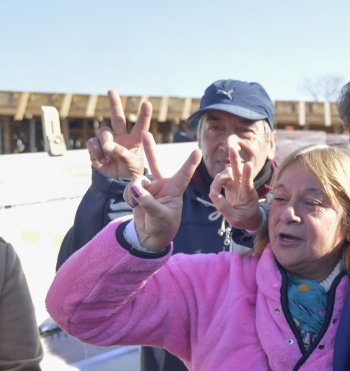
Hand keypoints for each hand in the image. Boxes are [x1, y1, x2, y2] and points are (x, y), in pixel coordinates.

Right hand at [87, 90, 150, 178]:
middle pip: (117, 118)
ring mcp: (108, 141)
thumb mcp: (132, 165)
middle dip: (114, 103)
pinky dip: (96, 151)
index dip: (144, 114)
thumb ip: (122, 154)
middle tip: (111, 90)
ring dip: (105, 143)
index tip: (146, 103)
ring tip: (109, 157)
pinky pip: (93, 143)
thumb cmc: (130, 172)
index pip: (141, 125)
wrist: (117, 182)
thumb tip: (107, 145)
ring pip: (103, 132)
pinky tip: (102, 160)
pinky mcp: (96, 147)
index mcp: (136, 140)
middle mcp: (122, 137)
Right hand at [126, 133, 202, 250]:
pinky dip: (129, 198)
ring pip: (137, 180)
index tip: (198, 150)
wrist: (150, 237)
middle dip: (150, 149)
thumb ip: (147, 201)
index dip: (190, 163)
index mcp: (175, 190)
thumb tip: (134, 187)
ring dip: (134, 191)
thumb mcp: (159, 215)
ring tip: (137, 204)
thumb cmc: (163, 227)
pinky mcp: (137, 192)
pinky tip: (134, 206)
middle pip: (155, 164)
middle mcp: (162, 185)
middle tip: (145, 133)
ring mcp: (149, 188)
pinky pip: (129, 189)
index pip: (184, 174)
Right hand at [209, 137, 264, 230]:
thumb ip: (224, 208)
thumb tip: (213, 195)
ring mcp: (237, 184)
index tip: (248, 164)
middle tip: (232, 148)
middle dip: (235, 159)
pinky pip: (221, 178)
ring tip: (215, 191)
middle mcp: (243, 186)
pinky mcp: (231, 184)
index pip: (248, 183)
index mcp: (248, 195)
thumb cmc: (244, 219)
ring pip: (226, 174)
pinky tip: (216, 189)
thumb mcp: (235, 218)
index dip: (248, 174)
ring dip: (218, 179)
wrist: (249, 218)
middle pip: (239, 171)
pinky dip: (216, 182)